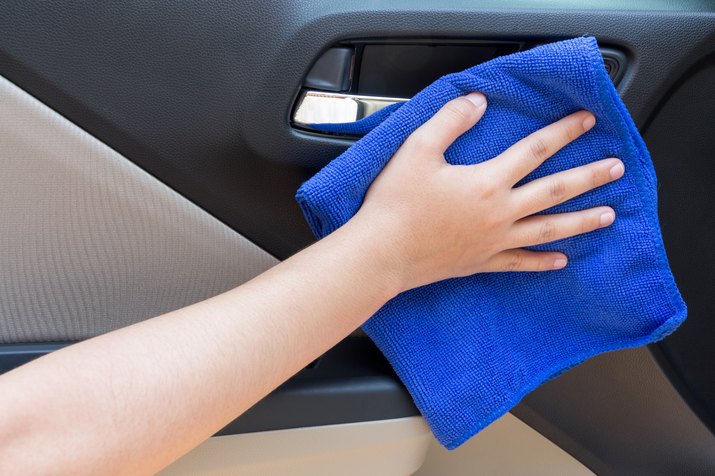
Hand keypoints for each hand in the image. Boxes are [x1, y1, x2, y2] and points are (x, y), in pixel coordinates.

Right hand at [353, 92, 624, 292]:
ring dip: (581, 221)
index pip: (535, 151)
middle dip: (589, 177)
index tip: (587, 121)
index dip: (563, 132)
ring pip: (548, 229)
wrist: (381, 254)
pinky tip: (562, 262)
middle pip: (554, 191)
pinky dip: (543, 263)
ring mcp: (493, 241)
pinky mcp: (481, 262)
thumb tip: (479, 102)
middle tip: (617, 168)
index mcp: (486, 182)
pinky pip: (521, 264)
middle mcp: (499, 213)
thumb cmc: (395, 204)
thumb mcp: (417, 150)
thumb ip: (450, 121)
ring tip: (608, 216)